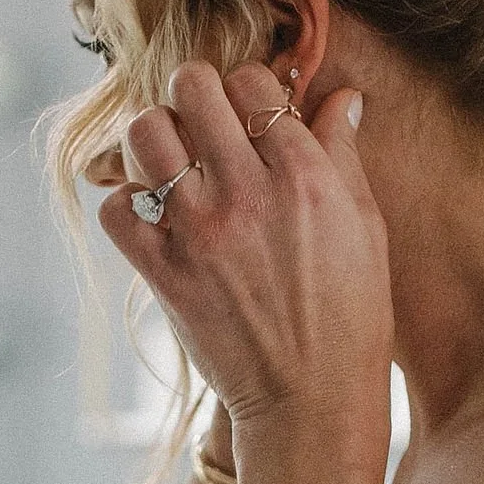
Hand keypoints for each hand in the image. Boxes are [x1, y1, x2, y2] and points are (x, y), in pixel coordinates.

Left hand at [96, 63, 392, 438]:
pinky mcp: (163, 273)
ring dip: (155, 137)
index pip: (251, 81)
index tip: (248, 113)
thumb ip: (344, 155)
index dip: (246, 87)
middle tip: (202, 121)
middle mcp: (248, 193)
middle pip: (191, 87)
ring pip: (144, 133)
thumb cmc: (351, 316)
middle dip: (194, 93)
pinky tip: (153, 216)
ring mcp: (199, 232)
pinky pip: (117, 207)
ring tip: (173, 162)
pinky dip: (127, 203)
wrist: (313, 402)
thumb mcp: (365, 228)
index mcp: (305, 175)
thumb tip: (340, 96)